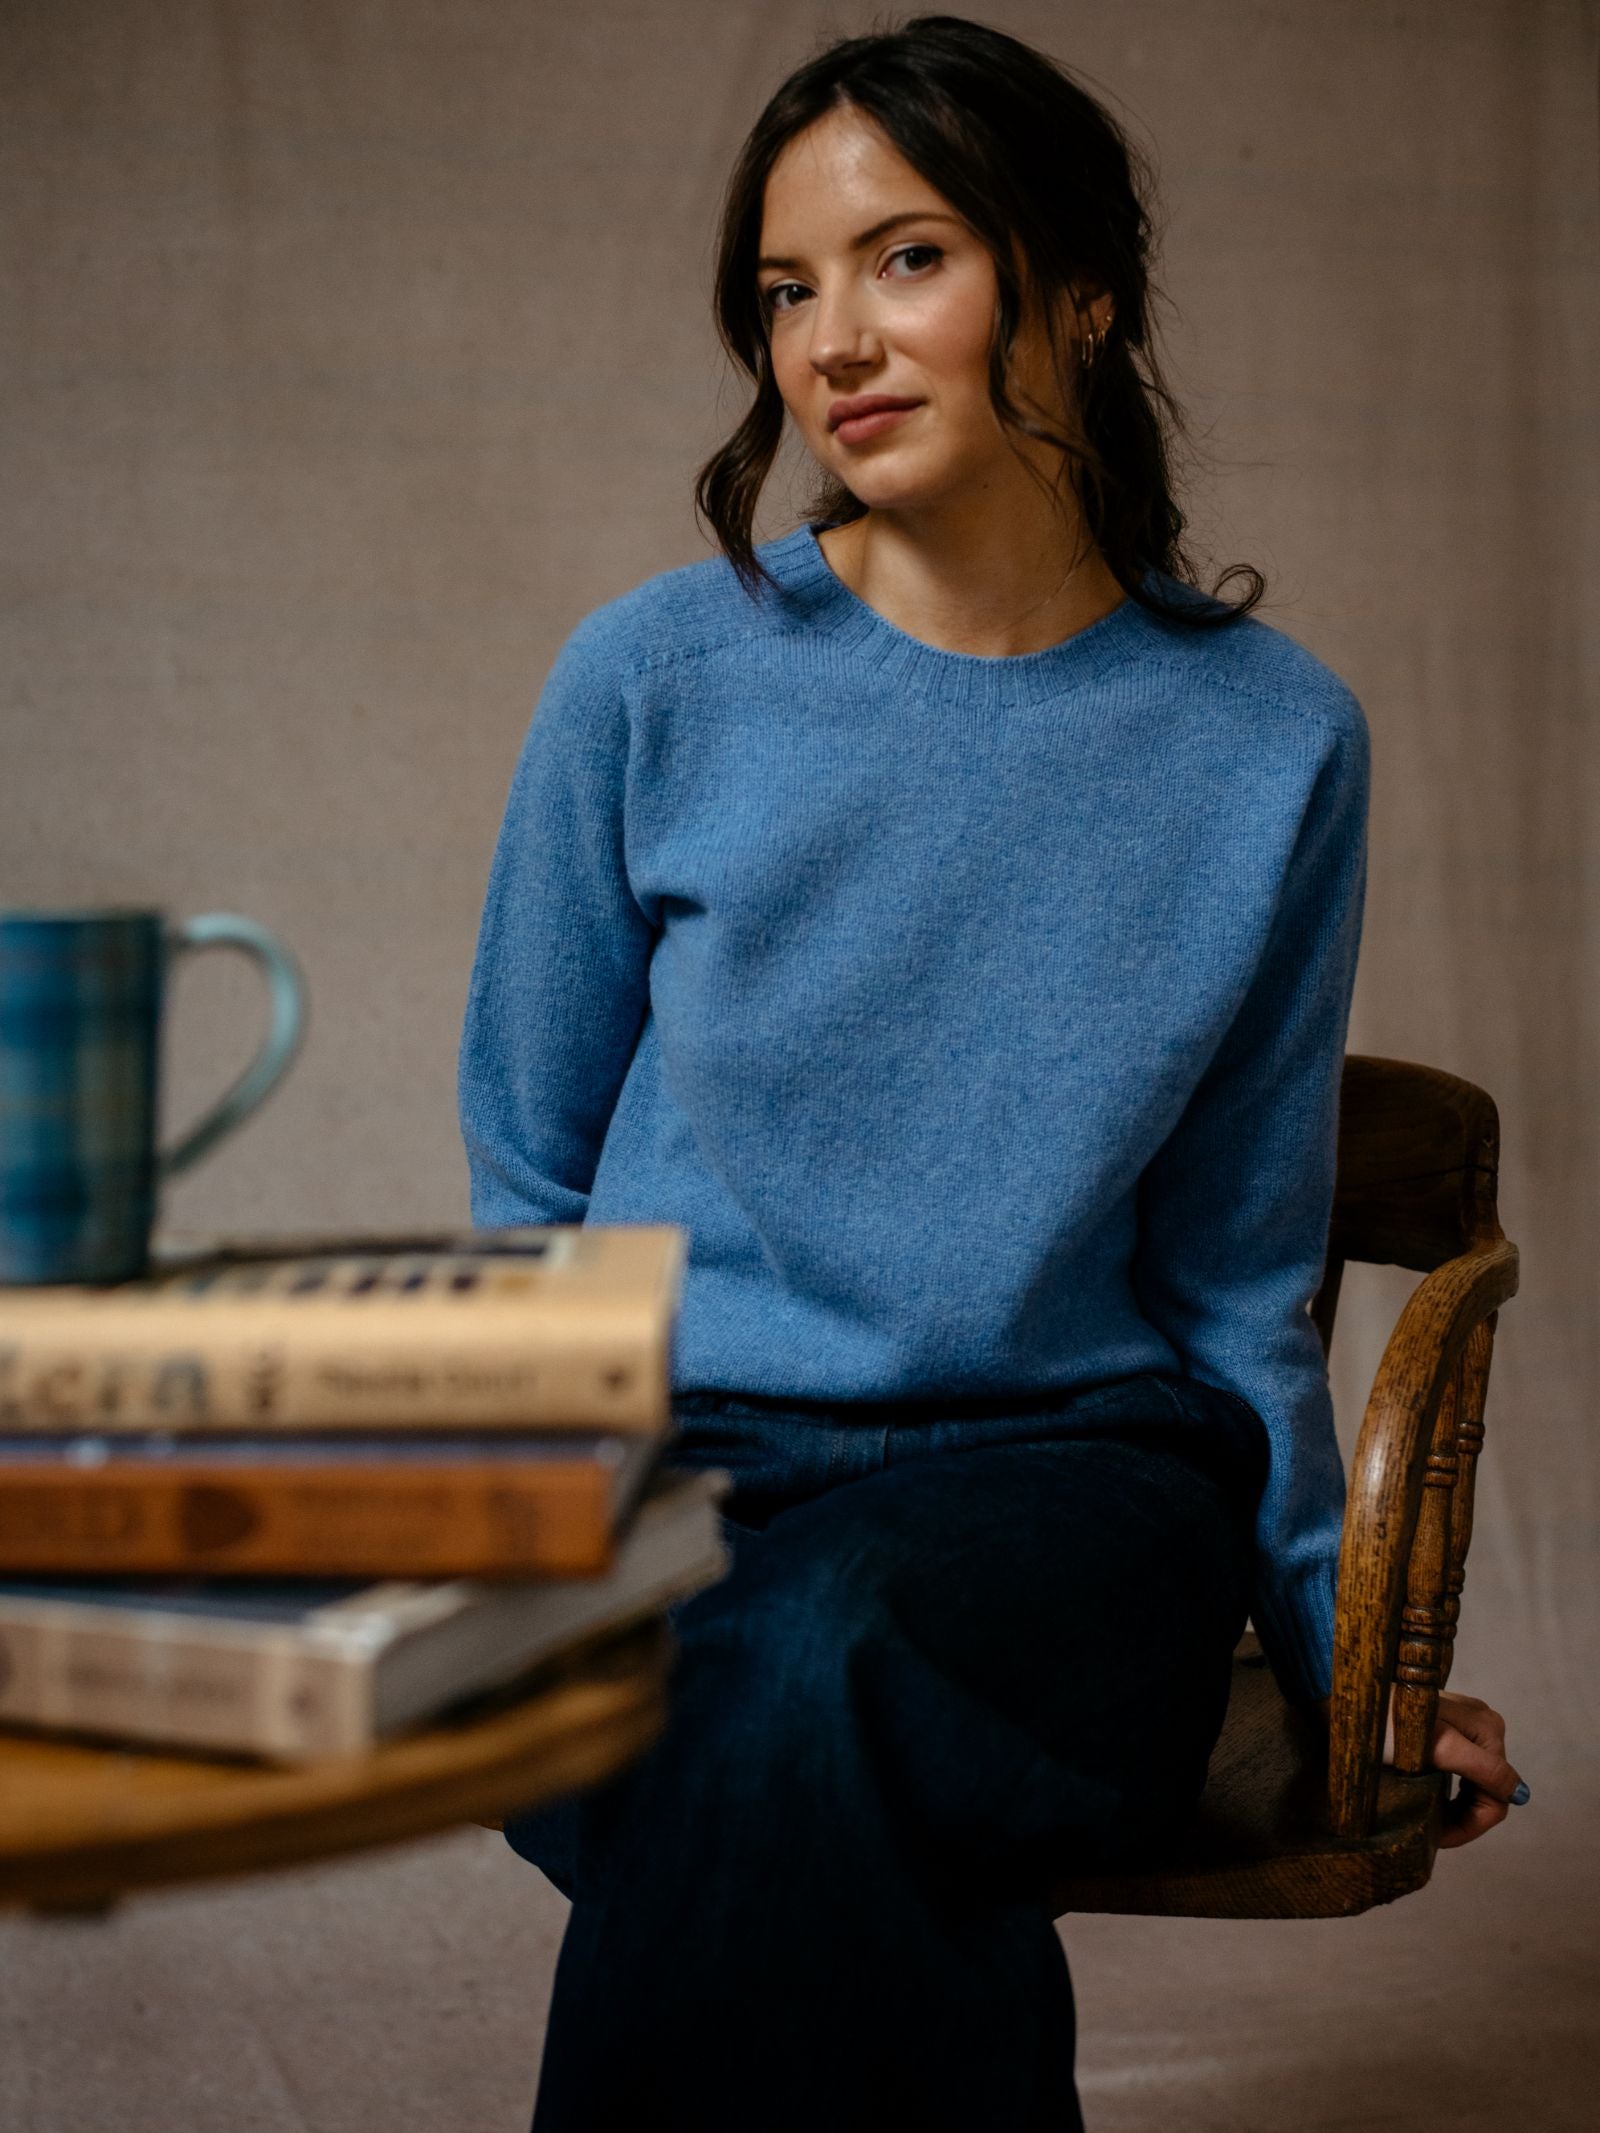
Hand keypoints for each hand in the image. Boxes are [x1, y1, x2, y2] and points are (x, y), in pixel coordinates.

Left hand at [1383, 1686, 1524, 1848]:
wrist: (1349, 1703)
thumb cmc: (1385, 1726)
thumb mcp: (1435, 1748)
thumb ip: (1481, 1767)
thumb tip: (1519, 1794)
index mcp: (1489, 1728)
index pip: (1498, 1795)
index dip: (1471, 1825)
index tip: (1438, 1838)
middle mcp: (1485, 1724)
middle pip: (1487, 1790)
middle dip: (1462, 1817)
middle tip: (1429, 1832)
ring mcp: (1467, 1726)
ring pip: (1474, 1784)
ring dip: (1454, 1808)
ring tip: (1427, 1820)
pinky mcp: (1447, 1730)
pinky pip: (1460, 1772)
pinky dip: (1447, 1792)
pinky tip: (1429, 1800)